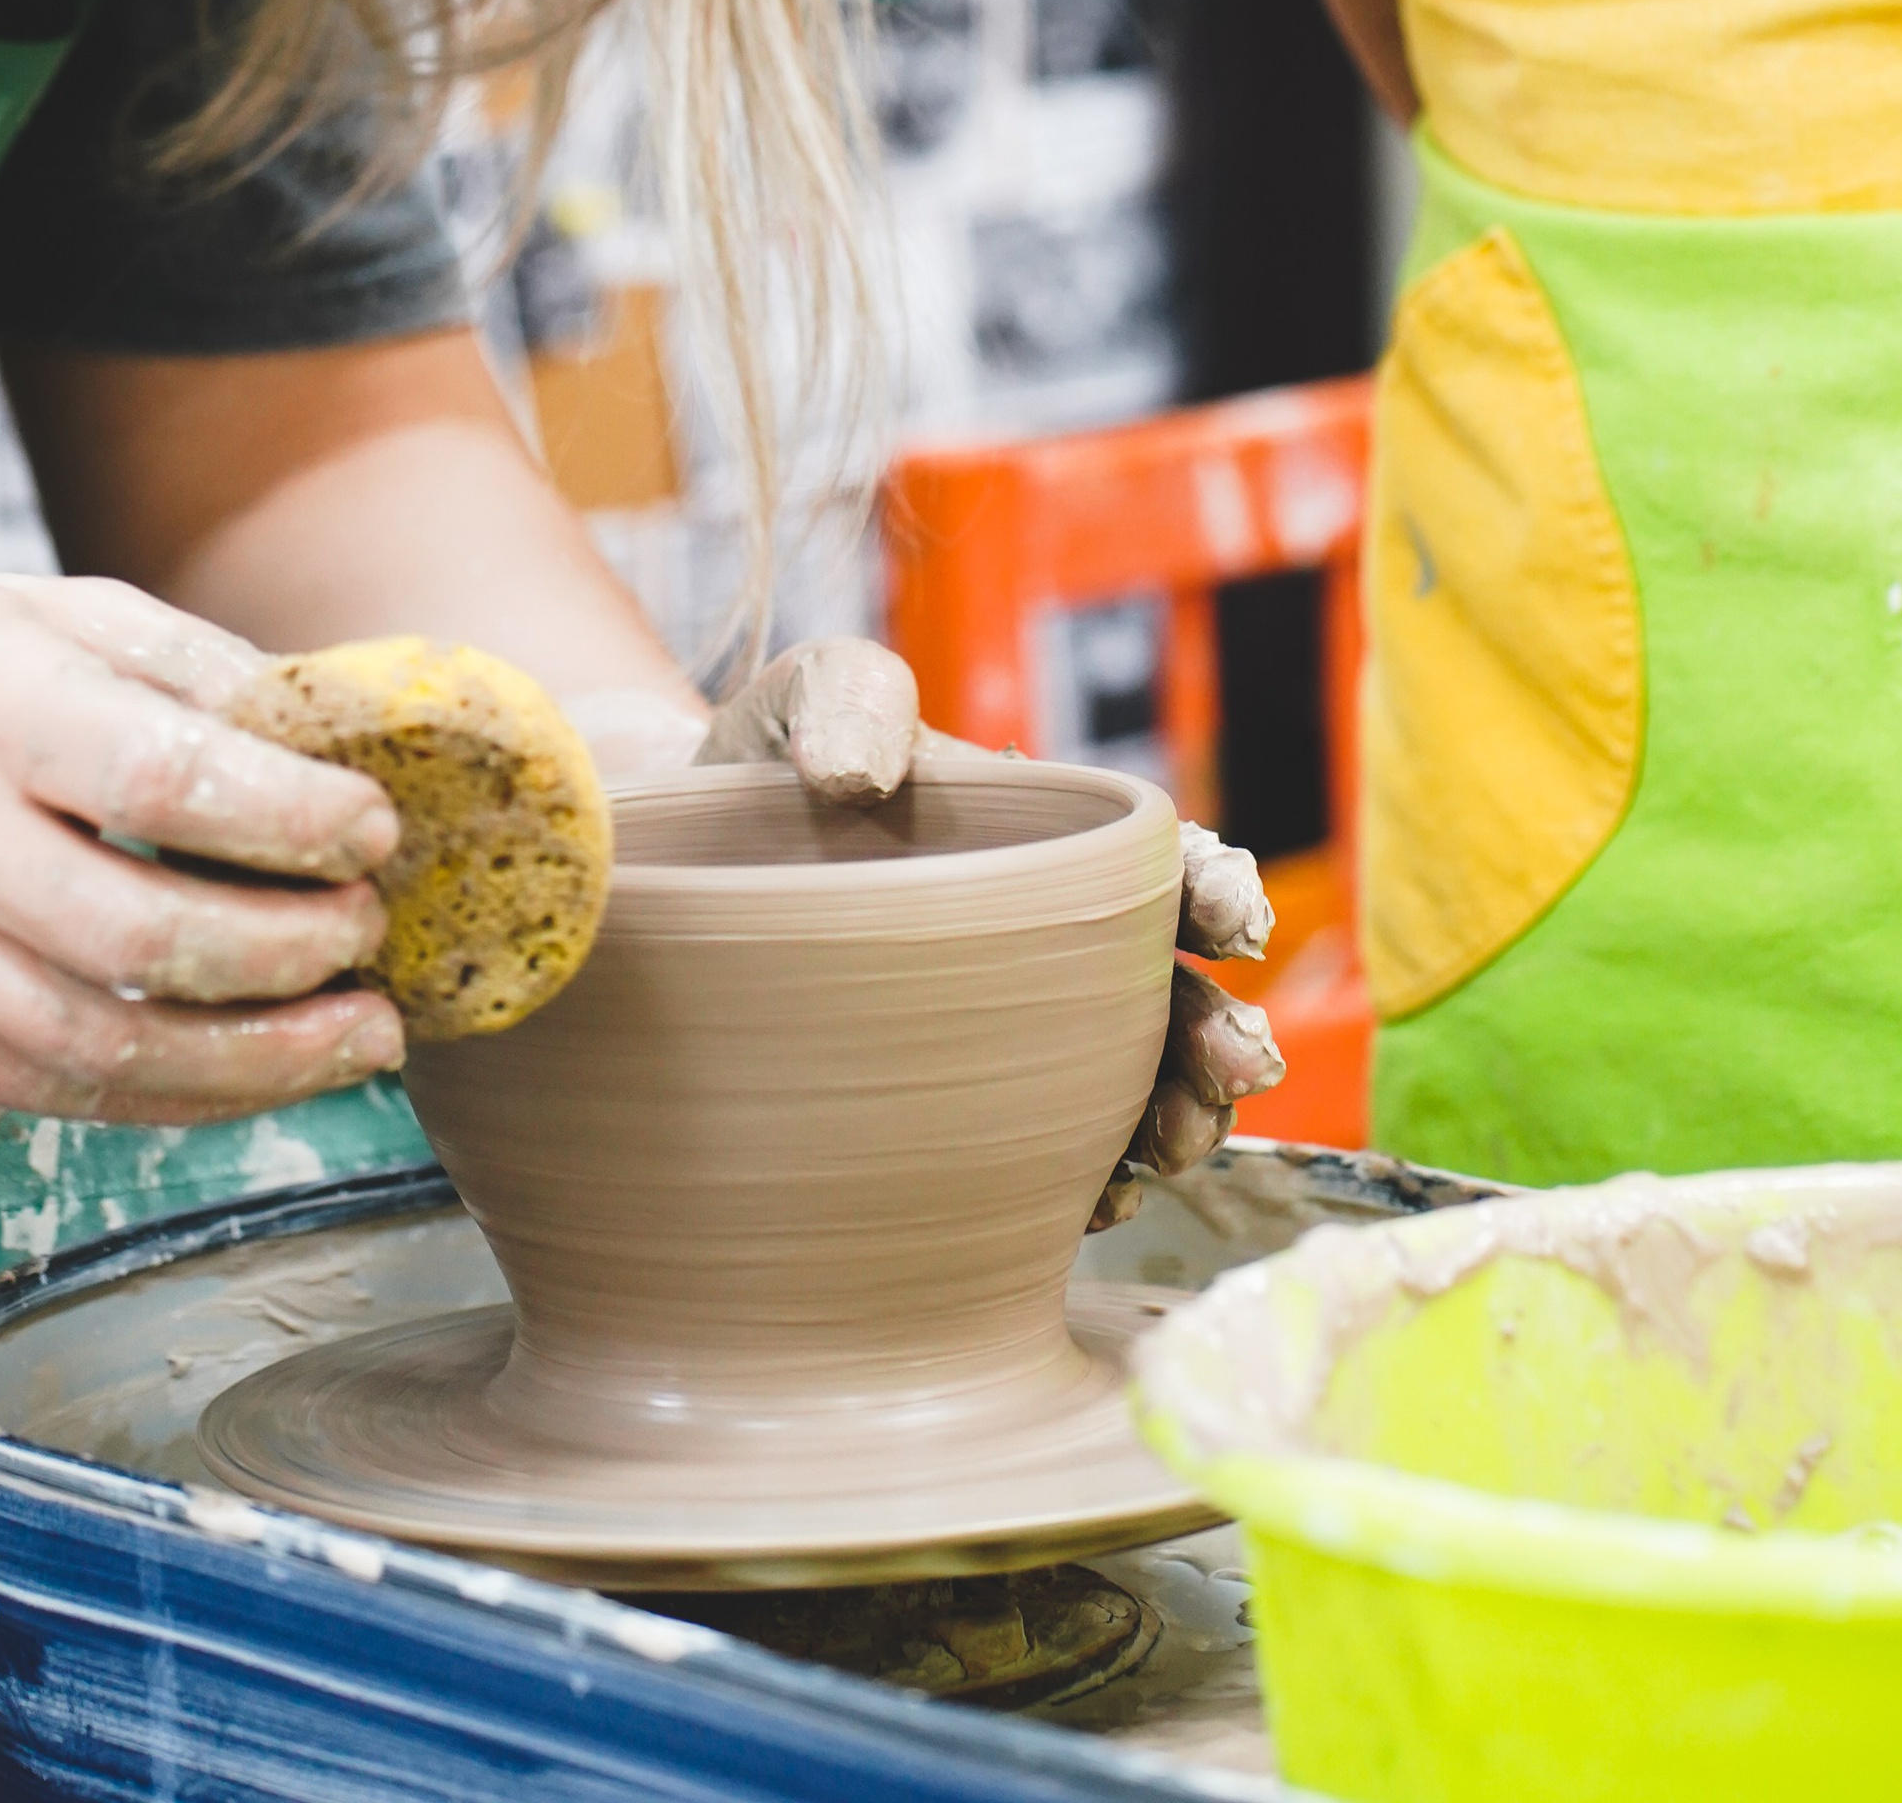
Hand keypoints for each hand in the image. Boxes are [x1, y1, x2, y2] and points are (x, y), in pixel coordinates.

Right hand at [0, 577, 404, 1123]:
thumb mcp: (60, 615)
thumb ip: (200, 672)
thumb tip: (348, 735)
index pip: (160, 778)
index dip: (287, 817)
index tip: (376, 830)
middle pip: (140, 938)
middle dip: (288, 952)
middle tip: (373, 931)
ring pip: (105, 1048)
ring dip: (261, 1060)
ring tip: (364, 1032)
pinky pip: (60, 1093)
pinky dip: (184, 1095)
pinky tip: (268, 1068)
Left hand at [695, 641, 1285, 1205]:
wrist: (666, 867)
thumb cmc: (761, 769)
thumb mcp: (807, 698)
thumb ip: (849, 698)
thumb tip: (860, 774)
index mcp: (1044, 840)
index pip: (1155, 864)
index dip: (1210, 887)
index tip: (1230, 920)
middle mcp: (1048, 947)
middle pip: (1167, 994)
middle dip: (1216, 1030)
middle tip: (1236, 1066)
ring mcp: (1009, 1039)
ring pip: (1130, 1088)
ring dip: (1176, 1118)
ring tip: (1174, 1145)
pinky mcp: (953, 1117)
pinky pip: (1045, 1165)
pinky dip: (1086, 1186)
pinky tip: (1090, 1203)